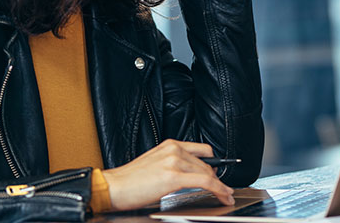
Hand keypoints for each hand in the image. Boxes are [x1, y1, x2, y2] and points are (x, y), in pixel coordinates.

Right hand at [100, 139, 234, 210]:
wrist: (114, 187)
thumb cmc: (130, 180)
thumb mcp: (154, 164)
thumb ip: (173, 163)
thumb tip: (191, 173)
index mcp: (168, 145)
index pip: (202, 150)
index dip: (215, 164)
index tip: (220, 175)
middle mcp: (173, 149)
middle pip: (207, 164)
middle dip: (217, 179)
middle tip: (222, 190)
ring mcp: (174, 161)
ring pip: (209, 173)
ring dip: (220, 186)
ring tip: (225, 195)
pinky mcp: (174, 176)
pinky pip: (206, 182)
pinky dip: (219, 189)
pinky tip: (223, 196)